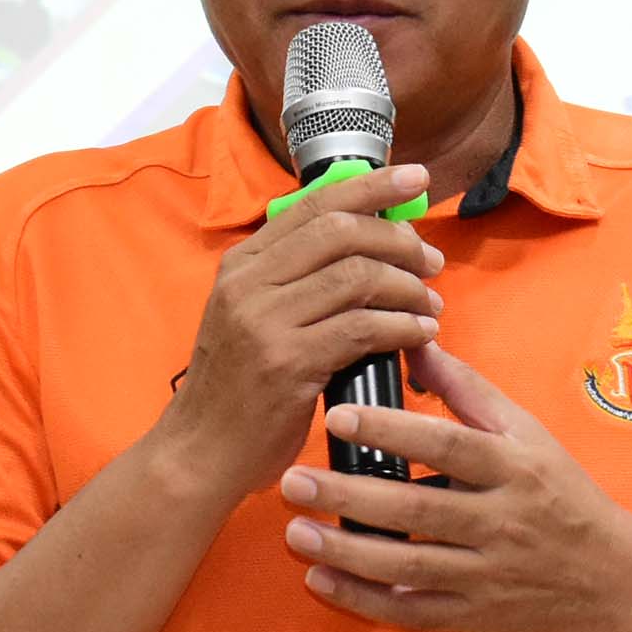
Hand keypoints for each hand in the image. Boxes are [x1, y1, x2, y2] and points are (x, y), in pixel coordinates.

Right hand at [146, 164, 442, 503]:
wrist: (200, 453)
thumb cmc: (238, 389)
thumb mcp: (252, 318)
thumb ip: (296, 279)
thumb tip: (369, 244)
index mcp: (242, 264)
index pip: (314, 204)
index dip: (371, 186)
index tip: (416, 178)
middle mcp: (249, 283)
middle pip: (342, 231)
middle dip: (399, 239)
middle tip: (431, 260)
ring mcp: (265, 321)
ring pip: (358, 276)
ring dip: (408, 287)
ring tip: (430, 306)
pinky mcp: (287, 362)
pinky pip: (363, 327)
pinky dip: (403, 327)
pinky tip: (420, 335)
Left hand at [278, 342, 631, 631]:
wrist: (613, 583)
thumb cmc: (562, 496)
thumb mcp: (528, 434)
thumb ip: (469, 392)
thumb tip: (415, 344)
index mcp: (514, 468)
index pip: (448, 444)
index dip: (392, 430)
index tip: (337, 416)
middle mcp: (500, 522)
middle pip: (417, 509)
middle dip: (349, 495)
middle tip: (293, 479)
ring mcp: (486, 575)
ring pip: (407, 566)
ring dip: (346, 551)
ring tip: (295, 532)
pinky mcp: (474, 617)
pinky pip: (410, 611)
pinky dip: (364, 599)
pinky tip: (321, 580)